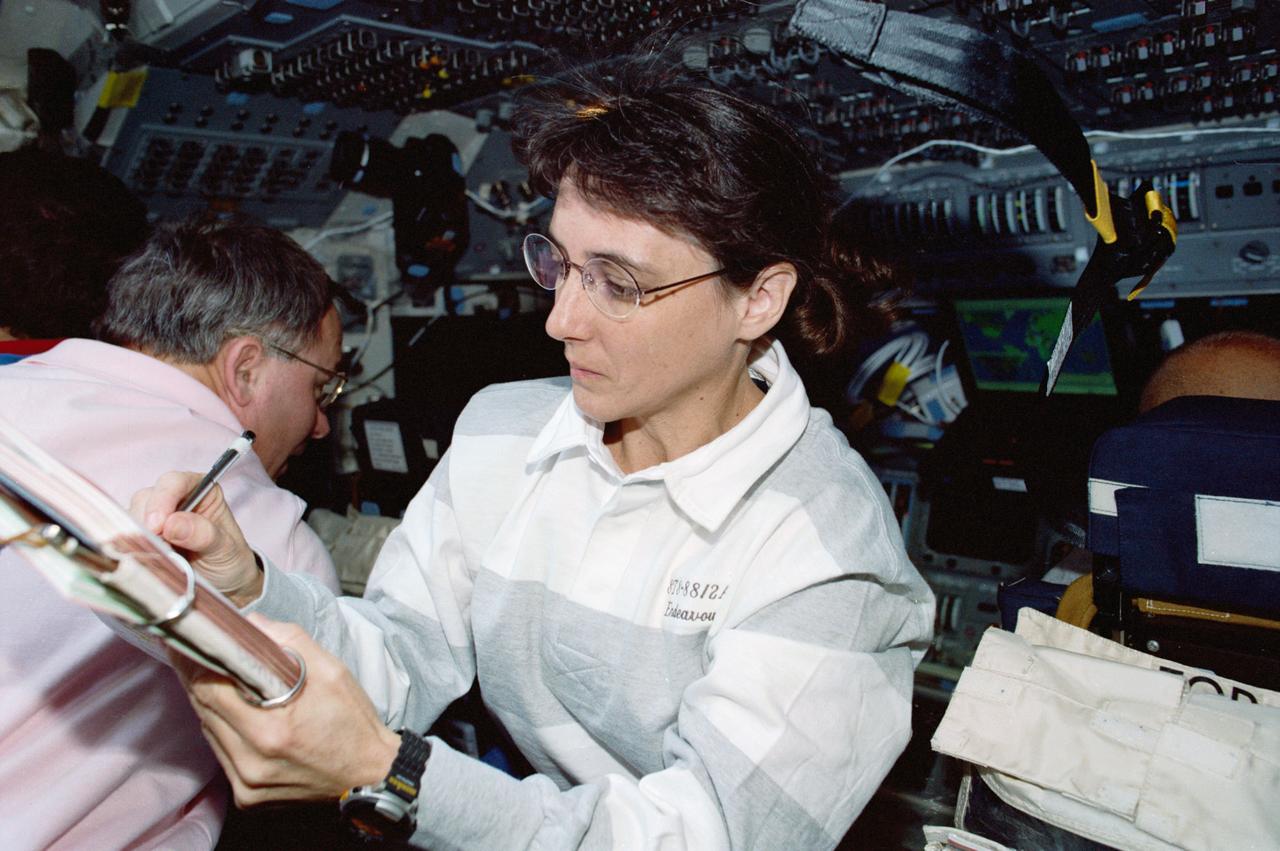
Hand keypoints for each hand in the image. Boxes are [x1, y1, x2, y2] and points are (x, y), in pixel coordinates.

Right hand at [130, 470, 261, 605]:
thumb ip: (204, 534)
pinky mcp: (141, 538)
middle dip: (147, 523)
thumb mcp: (226, 548)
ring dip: (138, 538)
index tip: (158, 526)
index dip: (162, 499)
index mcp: (200, 490)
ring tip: (159, 557)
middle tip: (158, 548)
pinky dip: (131, 548)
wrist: (225, 586)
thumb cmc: (229, 559)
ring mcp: (154, 519)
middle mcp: (174, 499)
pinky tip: (146, 560)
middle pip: (146, 498)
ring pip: (131, 517)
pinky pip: (125, 537)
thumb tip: (172, 524)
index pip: (174, 482)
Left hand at [174, 616, 400, 806]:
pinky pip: (221, 755)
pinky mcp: (247, 797)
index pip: (210, 689)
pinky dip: (224, 732)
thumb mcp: (331, 670)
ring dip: (210, 705)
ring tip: (219, 682)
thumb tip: (249, 622)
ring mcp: (247, 784)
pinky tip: (239, 717)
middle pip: (203, 710)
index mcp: (271, 729)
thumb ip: (288, 640)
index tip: (185, 643)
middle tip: (194, 655)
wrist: (370, 775)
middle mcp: (252, 761)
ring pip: (208, 732)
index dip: (194, 663)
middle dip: (197, 679)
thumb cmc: (352, 722)